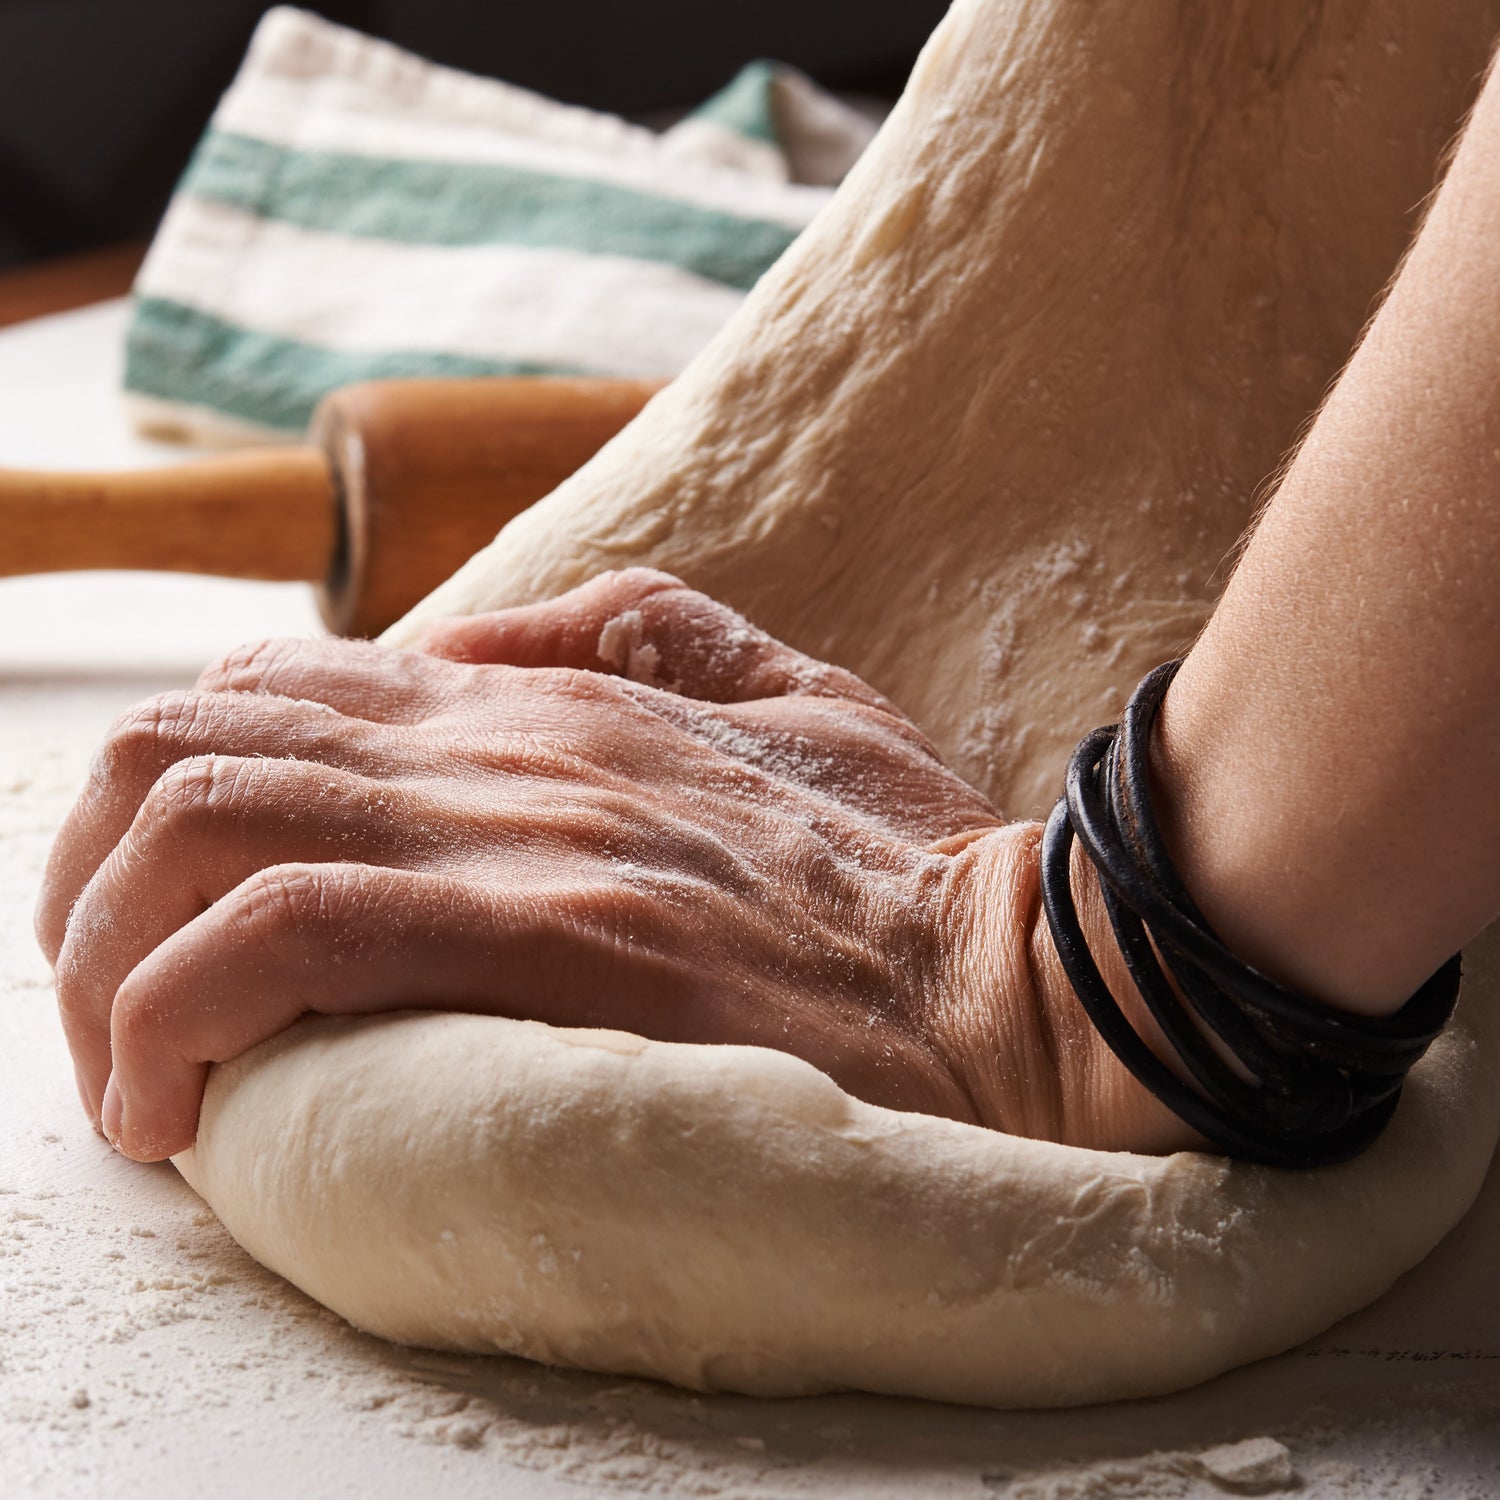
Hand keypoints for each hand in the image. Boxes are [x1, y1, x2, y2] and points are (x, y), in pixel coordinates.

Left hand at [38, 569, 1192, 1161]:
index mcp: (549, 697)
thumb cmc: (910, 862)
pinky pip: (283, 934)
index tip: (180, 916)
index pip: (277, 689)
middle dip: (92, 876)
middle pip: (190, 747)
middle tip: (113, 1003)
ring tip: (126, 1073)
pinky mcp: (544, 933)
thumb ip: (637, 629)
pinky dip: (178, 1007)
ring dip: (106, 954)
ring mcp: (519, 832)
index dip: (183, 791)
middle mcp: (507, 744)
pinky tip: (174, 1098)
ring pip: (201, 827)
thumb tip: (473, 631)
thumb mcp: (792, 689)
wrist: (1020, 970)